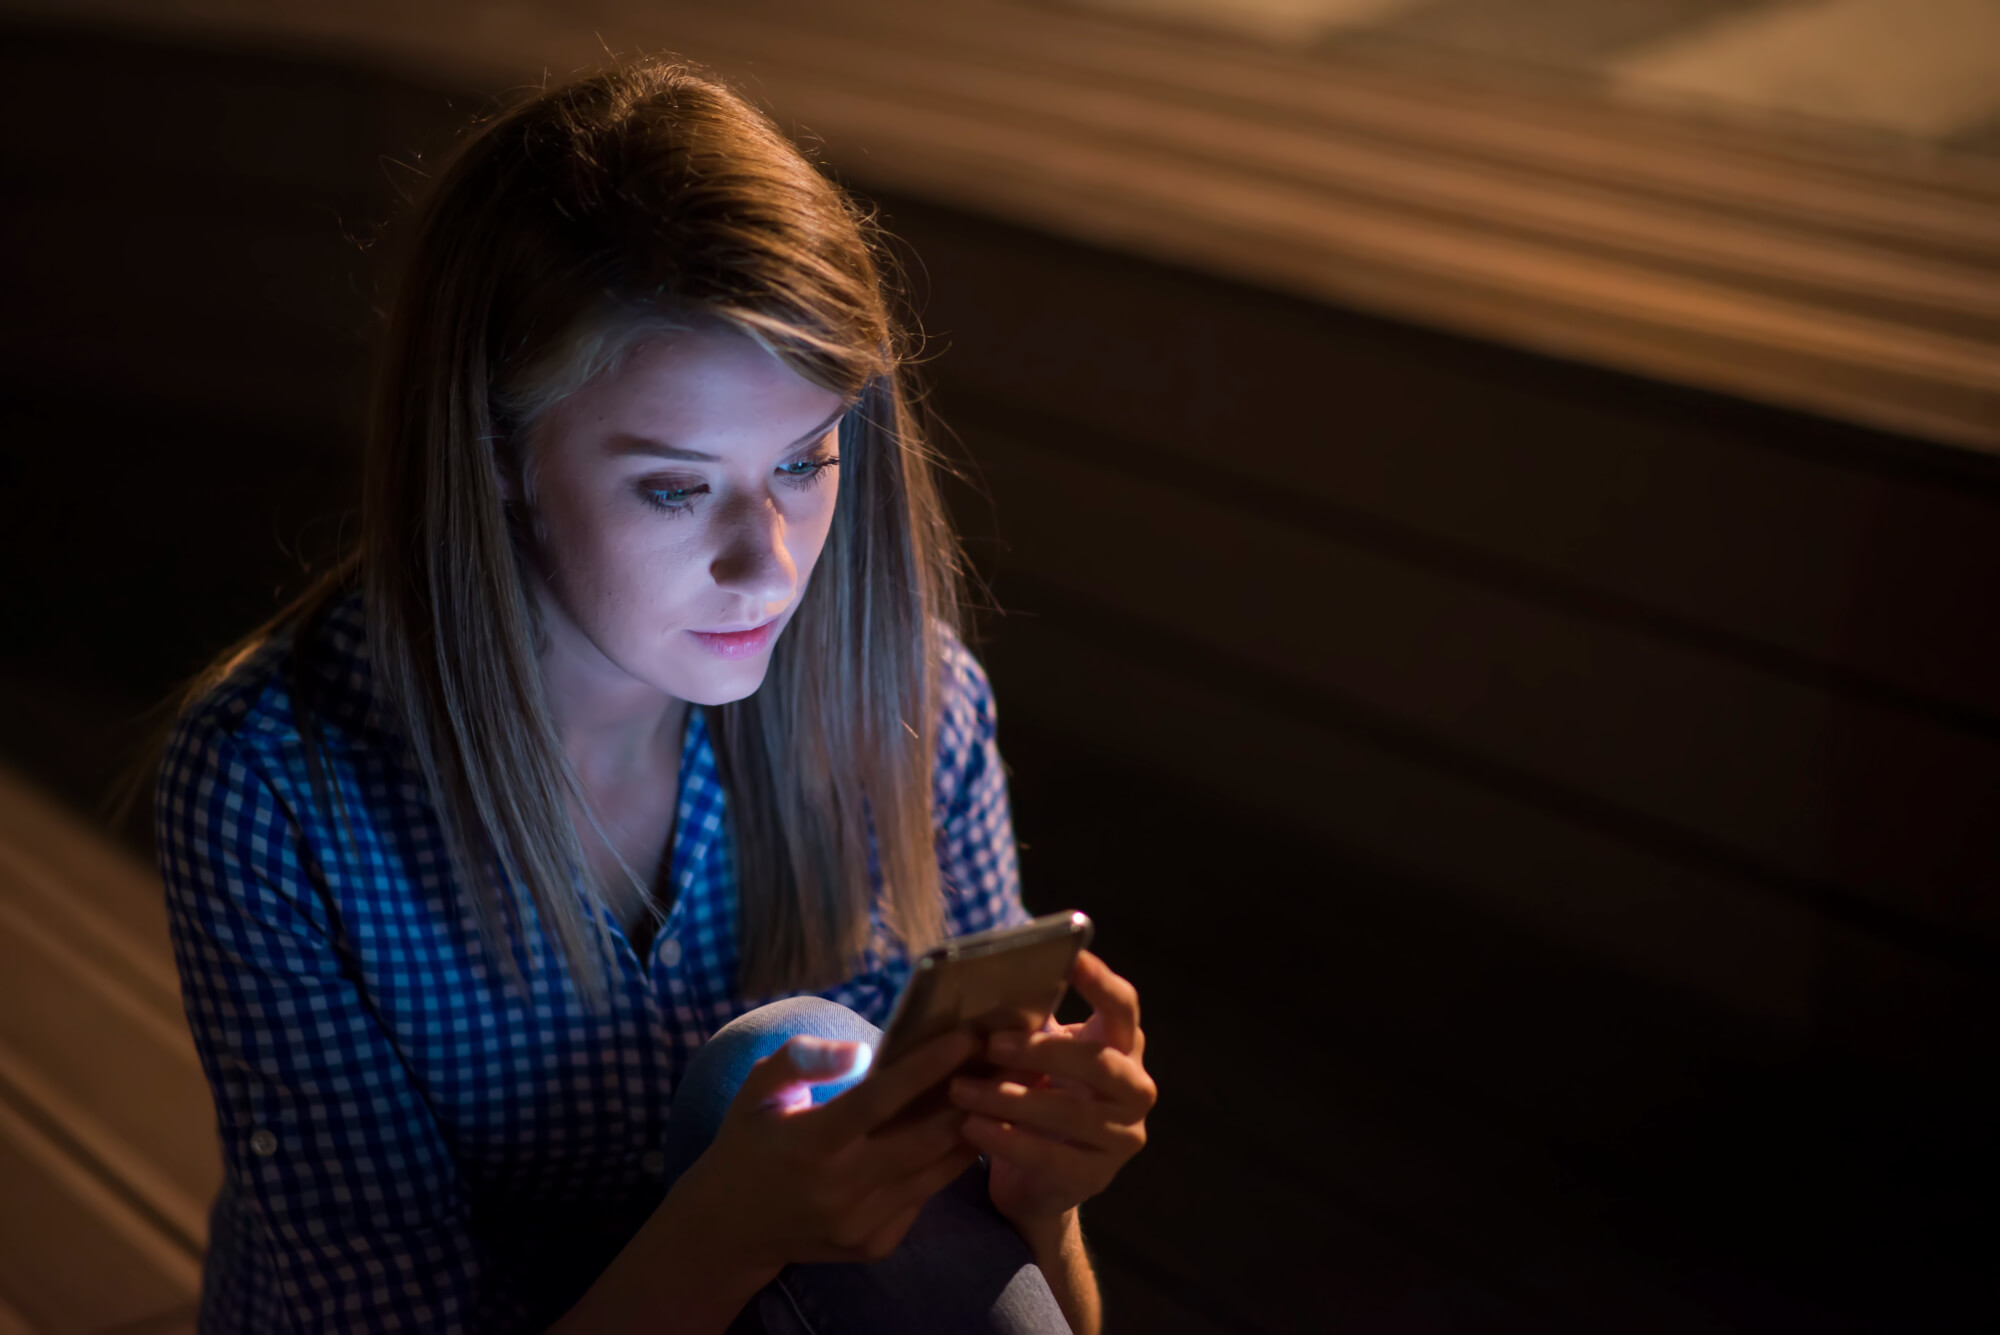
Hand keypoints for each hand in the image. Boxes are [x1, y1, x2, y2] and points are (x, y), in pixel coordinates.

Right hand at [668, 1027, 982, 1271]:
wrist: (730, 1228)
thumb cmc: (750, 1142)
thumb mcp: (758, 1088)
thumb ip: (803, 1060)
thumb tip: (862, 1049)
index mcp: (809, 1143)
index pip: (878, 1100)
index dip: (925, 1068)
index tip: (966, 1037)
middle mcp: (839, 1188)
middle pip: (922, 1140)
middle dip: (966, 1098)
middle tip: (997, 1060)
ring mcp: (860, 1224)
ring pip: (934, 1172)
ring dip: (969, 1130)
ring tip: (991, 1090)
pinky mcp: (875, 1245)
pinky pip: (922, 1198)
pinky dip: (943, 1164)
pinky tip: (957, 1132)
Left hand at [949, 950, 1154, 1234]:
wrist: (1040, 1180)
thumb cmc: (1038, 1098)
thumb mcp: (1037, 1056)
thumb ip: (1028, 1023)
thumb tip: (989, 982)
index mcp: (1122, 1047)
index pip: (1124, 1008)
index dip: (1102, 983)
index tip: (1073, 958)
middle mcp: (1136, 1089)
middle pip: (1101, 1064)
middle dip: (1043, 1052)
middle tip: (990, 1045)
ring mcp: (1124, 1137)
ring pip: (1072, 1114)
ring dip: (1011, 1100)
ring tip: (961, 1090)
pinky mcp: (1098, 1177)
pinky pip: (1052, 1157)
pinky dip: (1008, 1140)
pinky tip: (972, 1128)